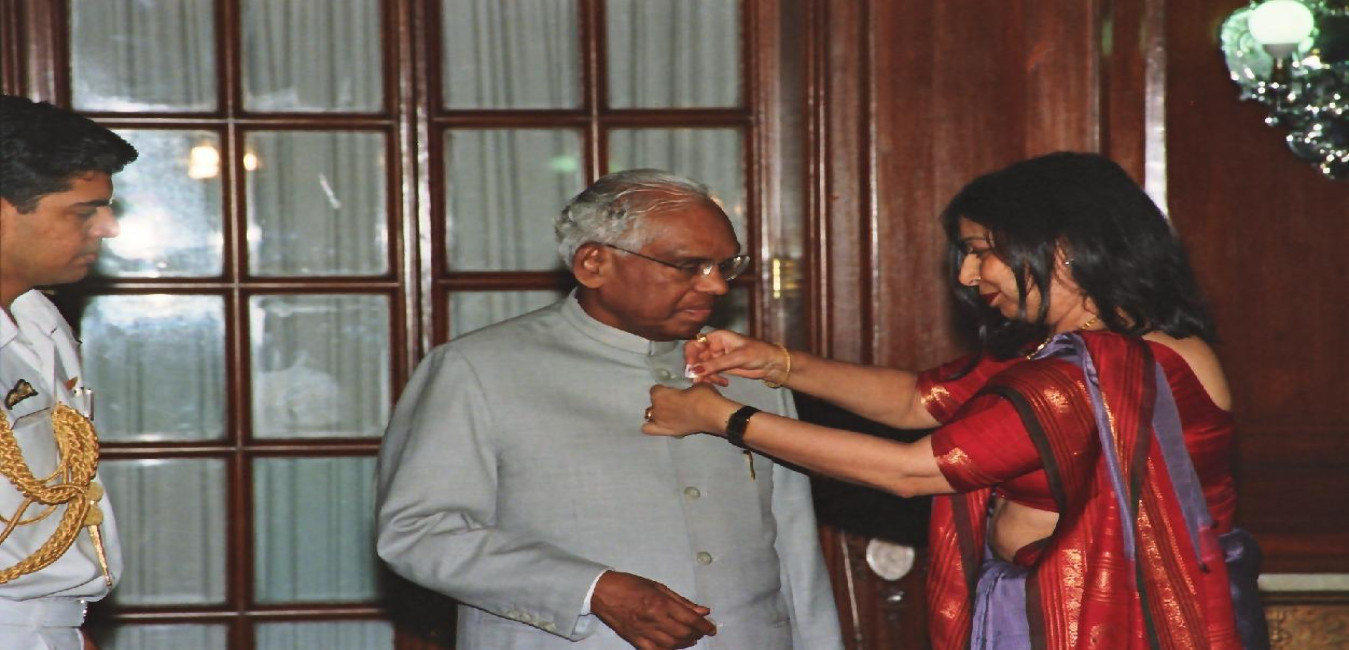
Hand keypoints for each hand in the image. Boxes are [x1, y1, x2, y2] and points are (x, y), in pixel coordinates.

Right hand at [590, 571, 716, 649]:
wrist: (603, 593)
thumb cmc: (631, 585)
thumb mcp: (658, 587)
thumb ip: (682, 601)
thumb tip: (703, 610)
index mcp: (661, 603)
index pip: (690, 619)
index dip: (704, 626)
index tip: (712, 629)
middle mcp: (655, 620)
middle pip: (684, 634)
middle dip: (697, 635)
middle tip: (701, 632)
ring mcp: (645, 633)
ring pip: (673, 645)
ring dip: (686, 643)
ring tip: (690, 639)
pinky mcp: (636, 641)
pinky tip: (674, 647)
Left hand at [643, 384, 736, 438]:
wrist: (713, 414)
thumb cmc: (704, 396)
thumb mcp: (695, 385)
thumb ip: (685, 388)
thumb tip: (686, 389)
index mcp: (660, 393)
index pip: (655, 389)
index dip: (664, 389)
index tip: (672, 390)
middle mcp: (656, 407)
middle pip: (653, 402)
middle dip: (661, 400)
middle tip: (674, 400)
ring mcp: (660, 421)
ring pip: (650, 415)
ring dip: (657, 412)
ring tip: (668, 412)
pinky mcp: (667, 431)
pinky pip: (649, 430)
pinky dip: (650, 427)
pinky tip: (657, 424)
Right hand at [685, 330, 787, 386]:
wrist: (771, 364)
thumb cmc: (757, 353)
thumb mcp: (736, 357)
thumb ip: (715, 364)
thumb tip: (694, 370)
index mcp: (717, 337)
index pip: (695, 343)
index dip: (690, 354)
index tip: (691, 367)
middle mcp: (714, 346)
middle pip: (696, 357)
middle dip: (696, 369)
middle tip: (699, 380)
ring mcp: (717, 358)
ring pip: (701, 367)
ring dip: (704, 376)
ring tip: (713, 383)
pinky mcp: (721, 368)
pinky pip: (710, 374)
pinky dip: (713, 379)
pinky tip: (723, 383)